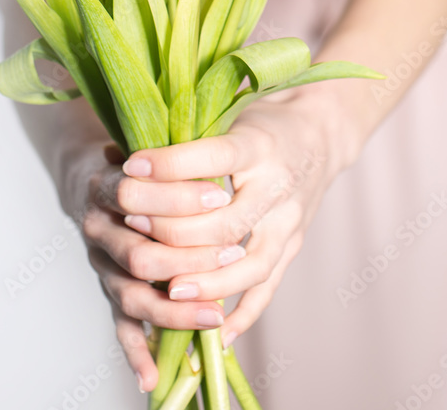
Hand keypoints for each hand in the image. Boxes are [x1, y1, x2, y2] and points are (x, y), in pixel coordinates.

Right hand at [80, 141, 245, 391]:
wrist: (91, 177)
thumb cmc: (136, 162)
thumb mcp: (150, 150)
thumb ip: (174, 157)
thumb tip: (217, 163)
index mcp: (106, 187)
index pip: (136, 194)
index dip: (178, 198)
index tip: (221, 197)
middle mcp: (97, 229)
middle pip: (137, 254)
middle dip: (186, 259)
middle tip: (231, 256)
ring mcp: (101, 264)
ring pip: (132, 296)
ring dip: (173, 311)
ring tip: (213, 317)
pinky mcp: (108, 290)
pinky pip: (121, 325)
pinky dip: (136, 353)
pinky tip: (152, 378)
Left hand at [115, 83, 356, 369]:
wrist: (320, 132)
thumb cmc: (264, 121)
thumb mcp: (232, 114)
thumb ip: (190, 136)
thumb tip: (126, 157)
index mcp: (260, 145)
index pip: (213, 158)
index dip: (170, 166)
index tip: (132, 167)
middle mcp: (278, 186)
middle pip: (226, 222)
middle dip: (175, 231)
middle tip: (133, 229)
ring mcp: (290, 221)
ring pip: (251, 264)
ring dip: (209, 282)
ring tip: (170, 290)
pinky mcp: (294, 244)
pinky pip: (270, 286)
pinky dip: (244, 314)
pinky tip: (217, 333)